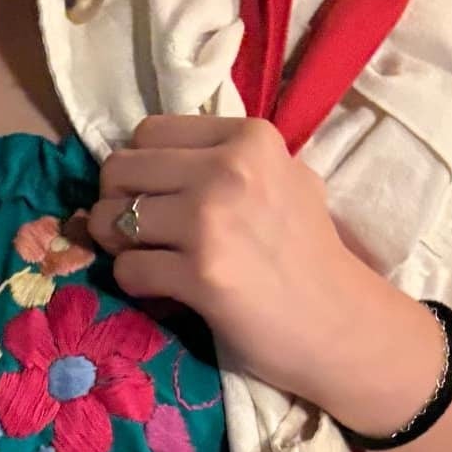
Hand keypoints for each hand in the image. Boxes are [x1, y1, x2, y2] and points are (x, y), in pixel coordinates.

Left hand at [83, 113, 363, 398]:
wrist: (338, 321)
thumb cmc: (309, 252)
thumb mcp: (283, 179)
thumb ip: (226, 160)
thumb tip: (153, 158)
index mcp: (248, 138)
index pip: (149, 131)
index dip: (142, 166)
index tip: (156, 194)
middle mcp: (227, 169)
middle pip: (120, 169)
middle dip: (116, 202)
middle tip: (137, 231)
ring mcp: (211, 221)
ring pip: (112, 217)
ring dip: (119, 244)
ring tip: (147, 258)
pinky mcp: (199, 273)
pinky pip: (127, 268)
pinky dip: (134, 282)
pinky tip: (162, 289)